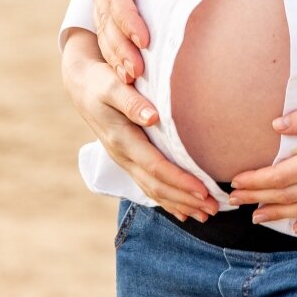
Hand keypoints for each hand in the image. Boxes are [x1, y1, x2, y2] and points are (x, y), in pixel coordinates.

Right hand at [60, 30, 217, 223]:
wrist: (82, 86)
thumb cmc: (100, 81)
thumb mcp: (111, 85)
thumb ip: (131, 101)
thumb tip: (152, 116)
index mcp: (121, 139)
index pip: (155, 166)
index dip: (179, 180)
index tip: (204, 190)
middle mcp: (122, 156)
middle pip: (157, 185)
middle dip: (186, 199)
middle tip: (214, 208)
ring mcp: (125, 160)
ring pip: (153, 190)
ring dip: (180, 204)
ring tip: (206, 215)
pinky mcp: (129, 160)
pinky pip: (149, 185)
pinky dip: (168, 200)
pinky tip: (185, 211)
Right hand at [88, 0, 185, 80]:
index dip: (129, 17)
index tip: (145, 37)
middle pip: (108, 21)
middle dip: (122, 48)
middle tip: (138, 74)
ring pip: (105, 32)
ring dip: (117, 57)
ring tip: (133, 82)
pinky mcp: (106, 6)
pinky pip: (108, 34)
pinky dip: (116, 55)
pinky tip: (128, 78)